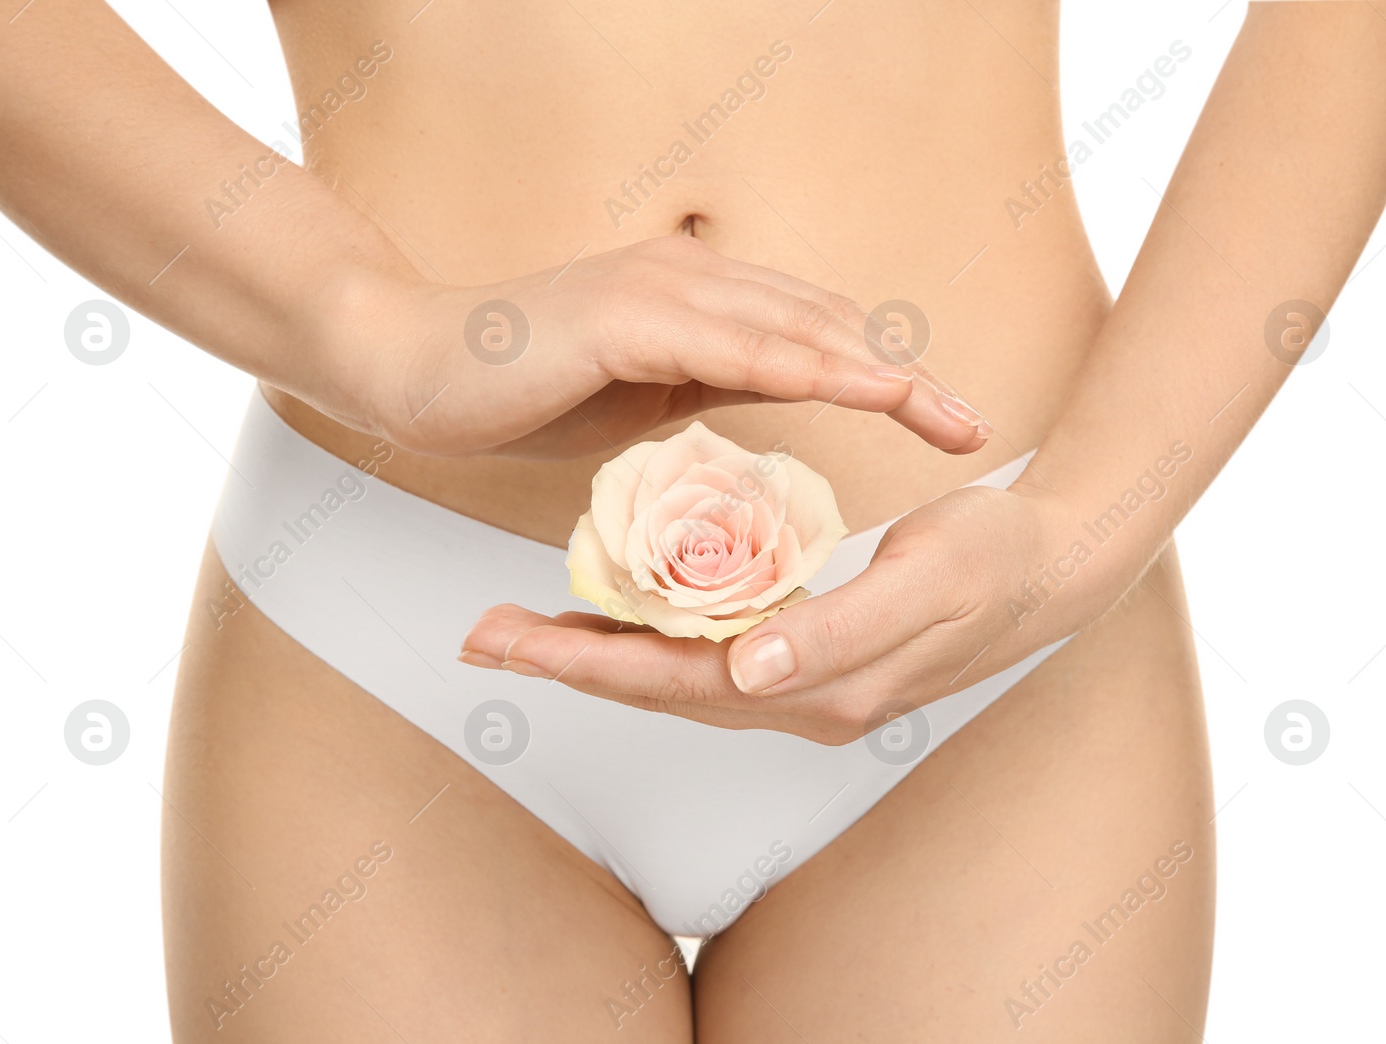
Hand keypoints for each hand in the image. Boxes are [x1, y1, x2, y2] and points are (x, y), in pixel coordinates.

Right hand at [328, 235, 988, 459]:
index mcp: (697, 300)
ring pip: (787, 328)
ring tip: (935, 409)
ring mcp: (656, 290)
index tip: (943, 419)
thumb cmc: (520, 389)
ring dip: (867, 368)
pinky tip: (842, 390)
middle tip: (971, 423)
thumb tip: (769, 398)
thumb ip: (708, 384)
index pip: (811, 333)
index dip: (883, 373)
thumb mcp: (641, 397)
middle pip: (821, 324)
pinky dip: (789, 365)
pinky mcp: (620, 316)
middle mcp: (688, 279)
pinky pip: (722, 344)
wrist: (414, 370)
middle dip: (902, 375)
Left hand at [458, 482, 1116, 743]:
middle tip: (482, 633)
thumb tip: (747, 671)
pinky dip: (649, 631)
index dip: (587, 661)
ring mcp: (795, 679)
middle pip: (653, 686)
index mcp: (811, 688)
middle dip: (566, 660)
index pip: (671, 683)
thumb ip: (835, 630)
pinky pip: (704, 648)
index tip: (510, 637)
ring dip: (596, 650)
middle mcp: (791, 696)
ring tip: (523, 626)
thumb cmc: (991, 564)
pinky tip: (615, 608)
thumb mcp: (923, 582)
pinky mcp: (801, 650)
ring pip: (671, 672)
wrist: (1050, 569)